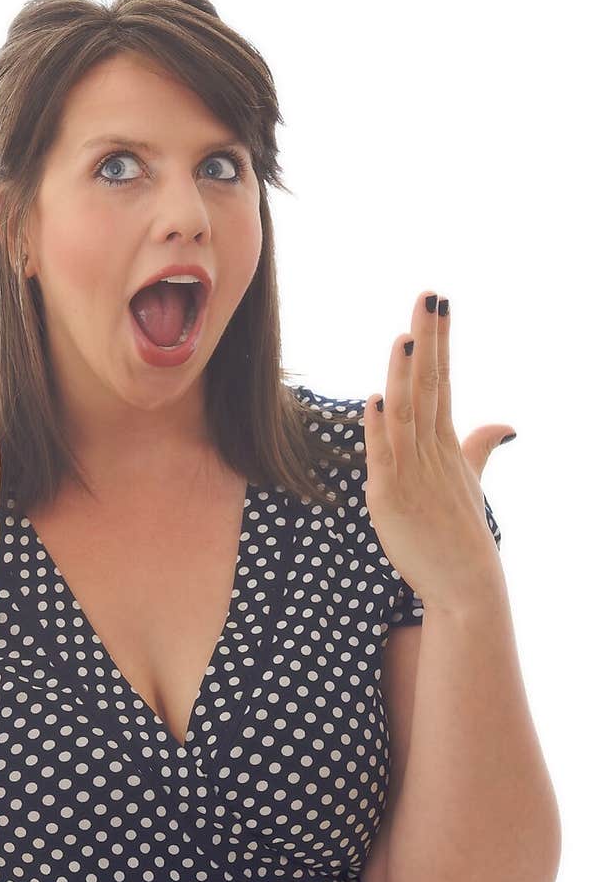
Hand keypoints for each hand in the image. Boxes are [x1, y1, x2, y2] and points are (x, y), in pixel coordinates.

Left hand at [361, 290, 512, 609]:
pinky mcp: (389, 496)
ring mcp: (411, 471)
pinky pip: (383, 455)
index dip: (438, 341)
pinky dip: (378, 427)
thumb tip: (507, 425)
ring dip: (404, 374)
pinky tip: (375, 398)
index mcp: (444, 442)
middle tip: (427, 297)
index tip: (437, 302)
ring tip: (404, 336)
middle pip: (428, 385)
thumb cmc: (461, 534)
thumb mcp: (469, 481)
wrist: (464, 584)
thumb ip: (480, 447)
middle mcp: (430, 450)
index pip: (441, 380)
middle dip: (427, 341)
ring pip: (406, 412)